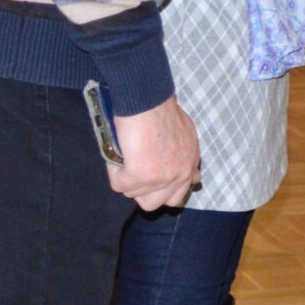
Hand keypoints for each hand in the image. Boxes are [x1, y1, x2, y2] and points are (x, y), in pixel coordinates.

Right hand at [108, 96, 199, 210]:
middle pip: (155, 203)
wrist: (148, 100)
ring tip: (125, 157)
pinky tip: (118, 154)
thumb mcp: (183, 133)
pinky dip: (114, 171)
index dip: (162, 190)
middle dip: (142, 190)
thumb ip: (182, 153)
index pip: (179, 194)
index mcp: (190, 163)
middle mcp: (180, 174)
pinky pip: (119, 185)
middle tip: (133, 171)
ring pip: (134, 195)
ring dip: (126, 178)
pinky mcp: (140, 177)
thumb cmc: (159, 109)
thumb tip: (178, 166)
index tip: (150, 181)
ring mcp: (161, 178)